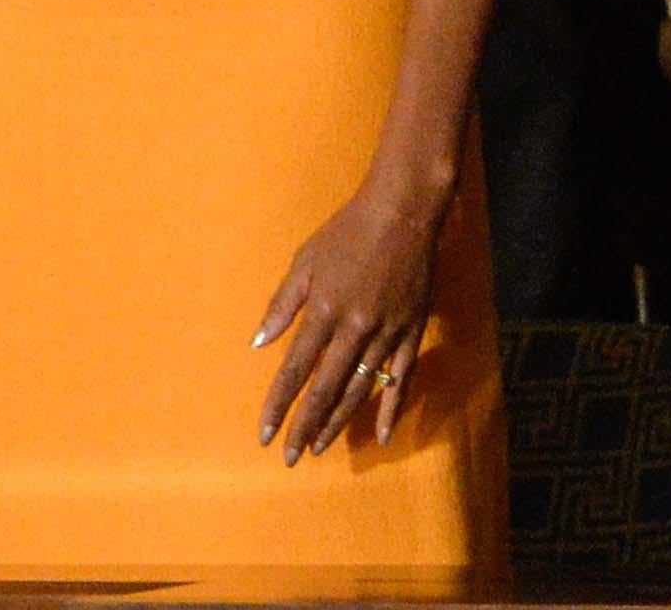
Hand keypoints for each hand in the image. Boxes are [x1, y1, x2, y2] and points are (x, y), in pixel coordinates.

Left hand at [252, 183, 442, 461]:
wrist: (401, 213)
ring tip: (320, 448)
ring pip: (360, 390)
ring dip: (338, 422)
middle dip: (305, 425)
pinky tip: (383, 435)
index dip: (279, 403)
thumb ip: (282, 303)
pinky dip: (392, 408)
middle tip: (289, 457)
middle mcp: (354, 329)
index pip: (296, 368)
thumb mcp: (305, 259)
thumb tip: (259, 343)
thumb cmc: (346, 233)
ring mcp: (387, 334)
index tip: (264, 432)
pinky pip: (401, 379)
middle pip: (326, 388)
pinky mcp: (411, 333)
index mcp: (324, 309)